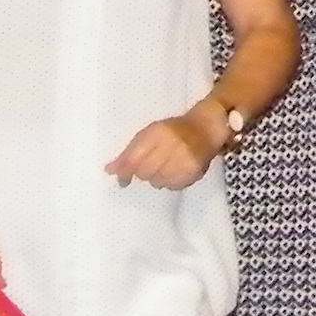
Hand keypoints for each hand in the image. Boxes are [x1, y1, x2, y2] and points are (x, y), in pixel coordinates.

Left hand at [105, 109, 220, 189]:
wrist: (206, 128)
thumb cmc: (174, 130)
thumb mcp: (149, 134)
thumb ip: (129, 152)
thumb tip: (109, 170)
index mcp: (159, 133)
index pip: (135, 158)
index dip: (125, 171)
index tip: (122, 180)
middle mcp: (174, 146)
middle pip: (145, 172)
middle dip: (142, 172)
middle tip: (150, 165)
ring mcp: (185, 161)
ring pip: (157, 182)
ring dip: (156, 177)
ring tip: (164, 165)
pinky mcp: (194, 173)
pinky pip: (171, 186)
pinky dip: (169, 181)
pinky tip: (174, 171)